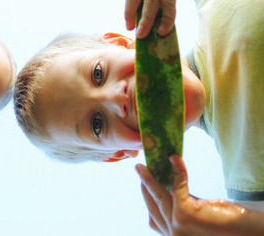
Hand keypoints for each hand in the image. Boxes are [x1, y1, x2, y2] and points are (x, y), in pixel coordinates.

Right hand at [136, 155, 263, 235]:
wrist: (248, 232)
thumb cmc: (228, 224)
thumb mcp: (198, 215)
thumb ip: (184, 206)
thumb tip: (170, 185)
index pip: (153, 219)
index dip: (146, 199)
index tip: (141, 184)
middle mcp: (173, 235)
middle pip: (152, 207)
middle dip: (144, 186)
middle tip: (139, 170)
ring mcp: (177, 226)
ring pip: (158, 196)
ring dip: (150, 178)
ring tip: (144, 166)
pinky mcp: (184, 214)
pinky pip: (176, 186)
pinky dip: (177, 170)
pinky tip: (175, 158)